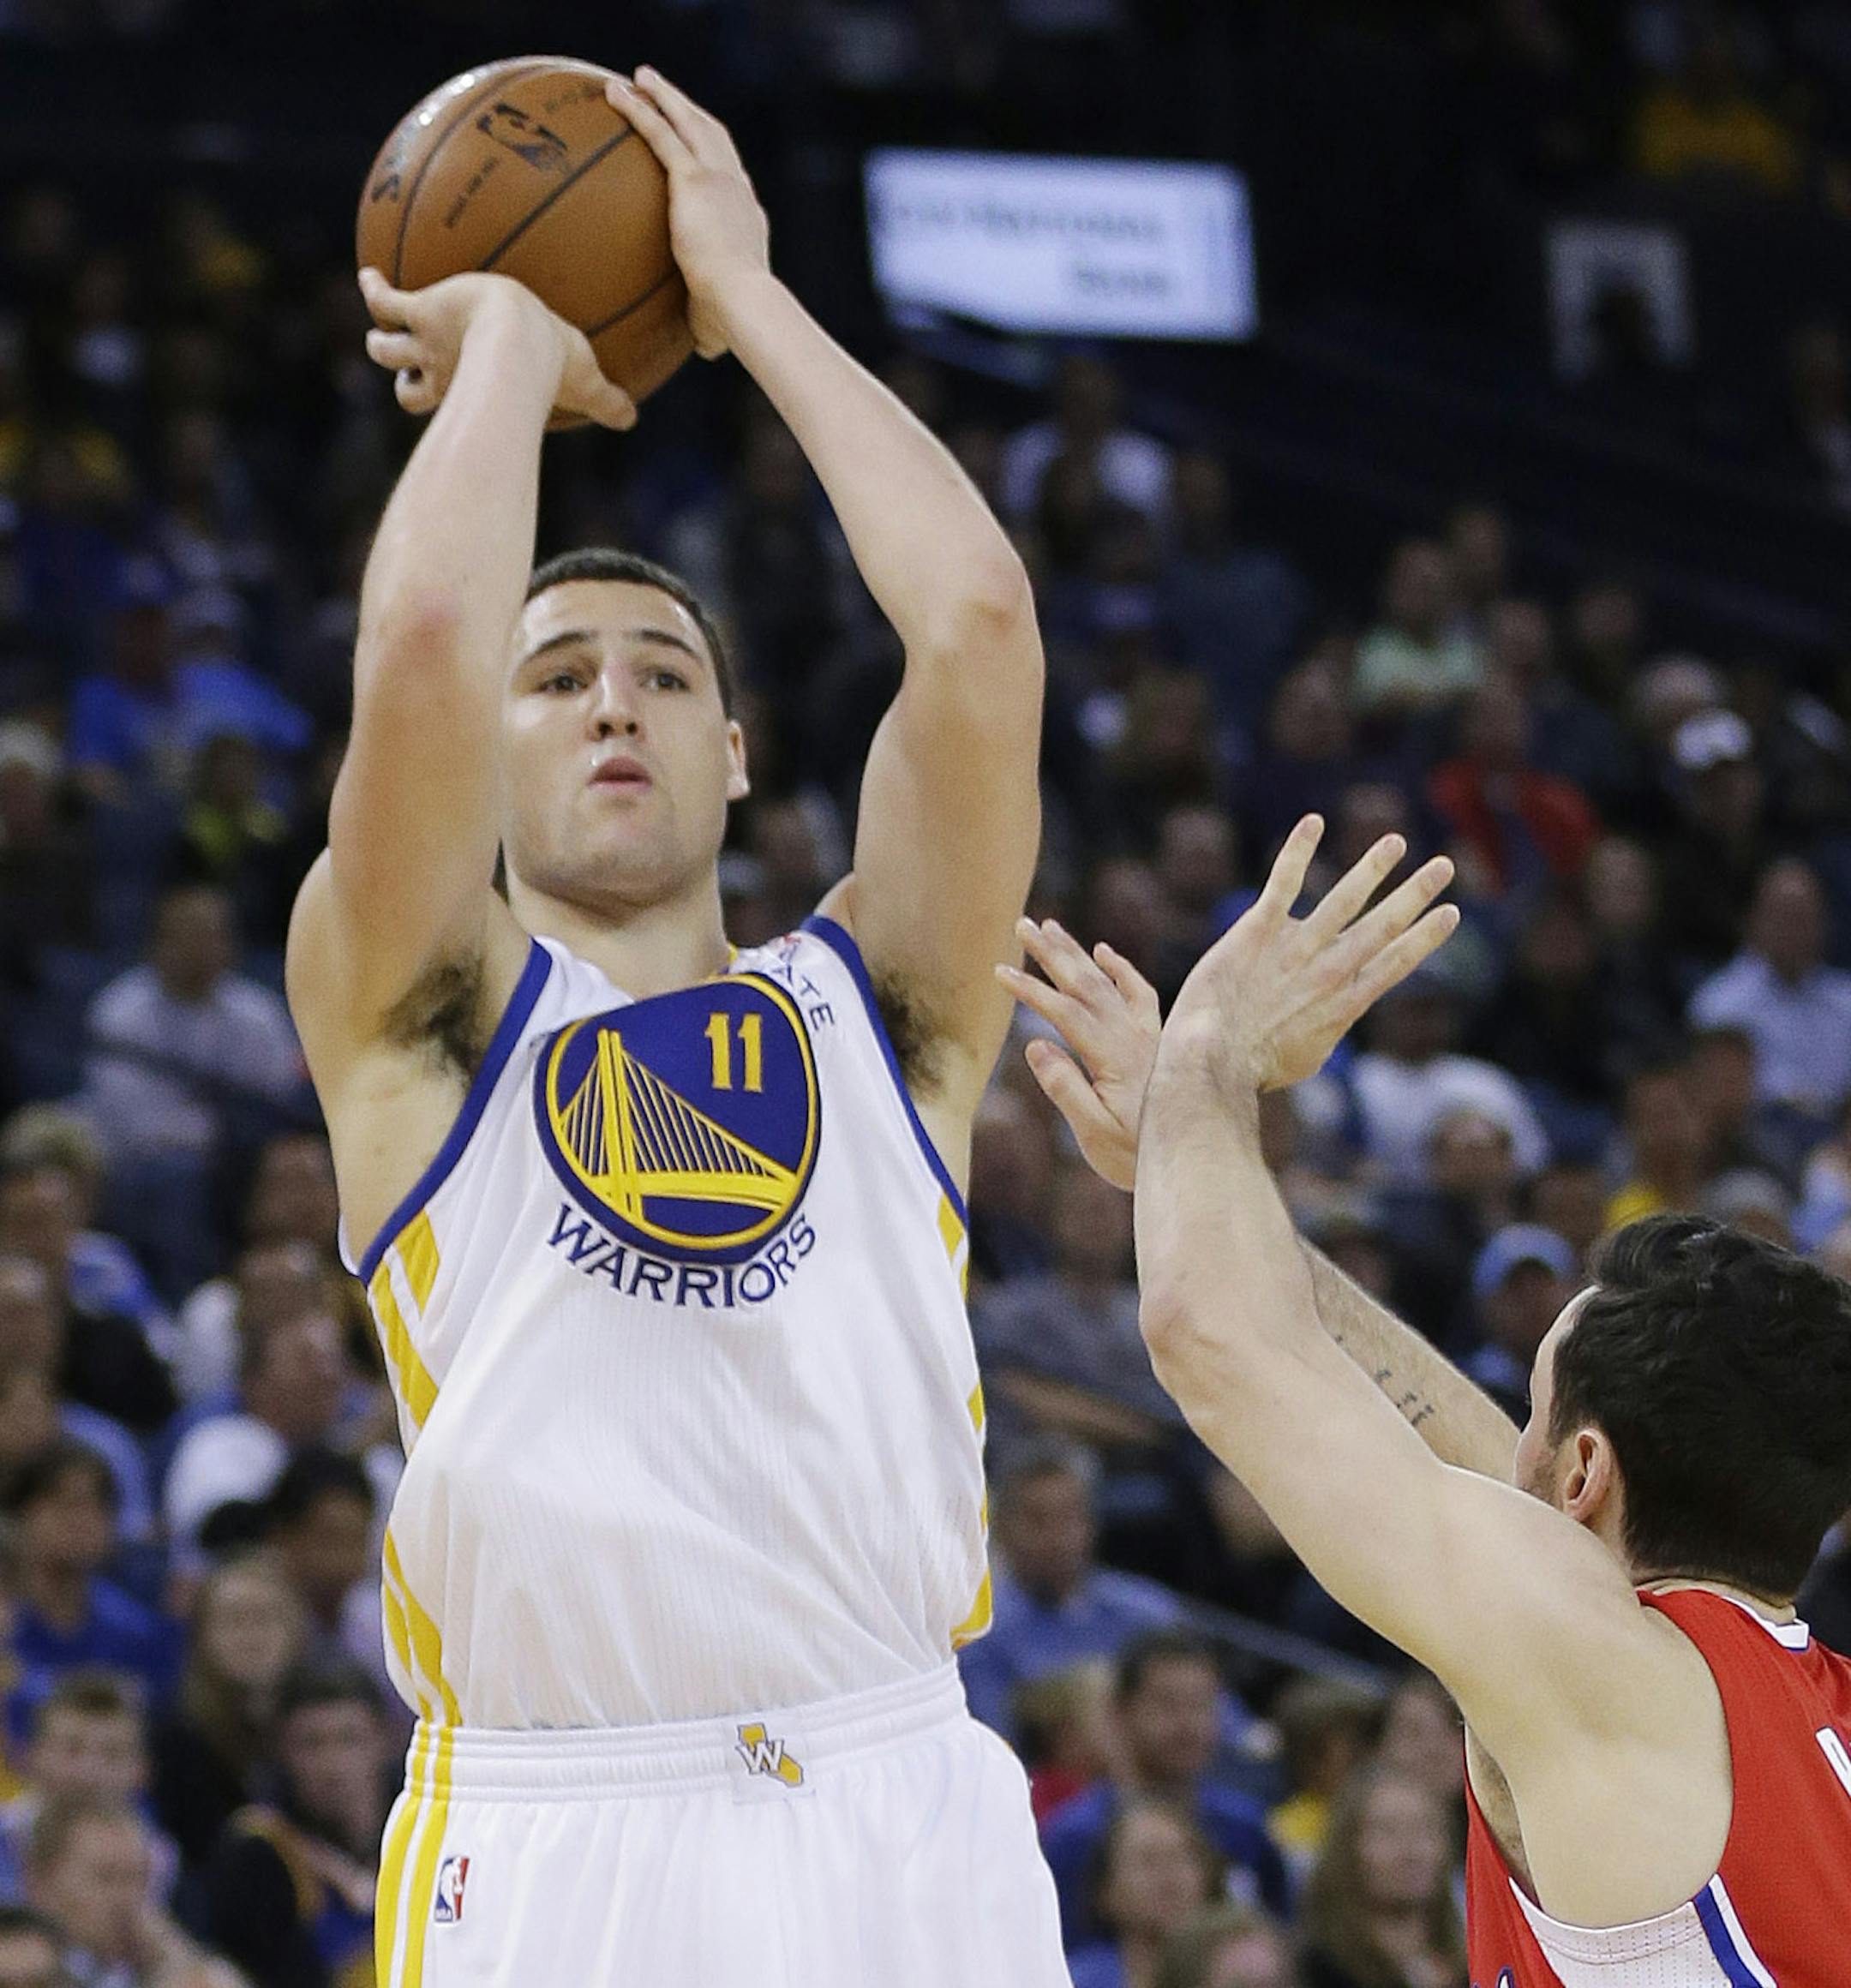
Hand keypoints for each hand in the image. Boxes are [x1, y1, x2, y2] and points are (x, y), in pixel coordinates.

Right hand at [358, 268, 635, 427]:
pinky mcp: (421, 309)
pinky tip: (369, 275)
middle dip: (400, 375)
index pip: (446, 402)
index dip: (435, 399)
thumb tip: (634, 420)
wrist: (517, 337)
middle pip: (404, 384)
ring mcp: (427, 341)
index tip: (427, 392)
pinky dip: (373, 288)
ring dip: (380, 338)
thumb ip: (606, 401)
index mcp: (469, 390)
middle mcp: (440, 373)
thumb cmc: (552, 367)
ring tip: (379, 315)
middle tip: (400, 362)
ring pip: (386, 348)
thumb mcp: (584, 381)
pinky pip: (385, 300)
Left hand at [608, 68, 771, 358]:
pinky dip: (639, 109)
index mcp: (746, 220)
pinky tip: (615, 92)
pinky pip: (661, 133)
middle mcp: (736, 190)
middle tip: (670, 96)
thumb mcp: (721, 321)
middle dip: (691, 113)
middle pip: (714, 138)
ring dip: (666, 96)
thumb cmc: (735, 322)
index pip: (732, 181)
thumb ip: (712, 324)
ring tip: (642, 77)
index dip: (718, 161)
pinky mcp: (696, 178)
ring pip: (690, 123)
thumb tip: (708, 348)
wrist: (743, 303)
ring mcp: (718, 179)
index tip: (702, 149)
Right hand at [995, 919, 1159, 1191]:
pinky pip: (1140, 993)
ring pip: (1108, 982)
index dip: (1031, 990)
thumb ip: (1065, 1090)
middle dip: (1051, 953)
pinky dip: (1120, 968)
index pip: (1064, 1012)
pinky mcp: (1159, 1039)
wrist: (1195, 1159)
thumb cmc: (1138, 1155)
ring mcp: (1148, 1035)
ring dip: (1077, 952)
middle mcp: (1132, 1037)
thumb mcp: (1096, 1135)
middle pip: (1086, 984)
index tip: (999, 971)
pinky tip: (1103, 951)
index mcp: (1112, 1058)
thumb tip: (1034, 1044)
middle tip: (1023, 924)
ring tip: (1049, 927)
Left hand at [1169, 816, 1457, 1090]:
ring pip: (1344, 899)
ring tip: (1395, 842)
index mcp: (1345, 1002)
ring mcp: (1296, 948)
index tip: (1450, 913)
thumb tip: (1329, 1023)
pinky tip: (1313, 823)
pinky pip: (1284, 883)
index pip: (1395, 962)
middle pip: (1383, 925)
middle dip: (1416, 893)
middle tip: (1444, 866)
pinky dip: (1299, 851)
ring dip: (1373, 868)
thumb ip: (1325, 1030)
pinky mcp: (1259, 930)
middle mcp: (1330, 970)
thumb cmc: (1255, 1069)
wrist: (1215, 1059)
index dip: (1425, 936)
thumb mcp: (1307, 1057)